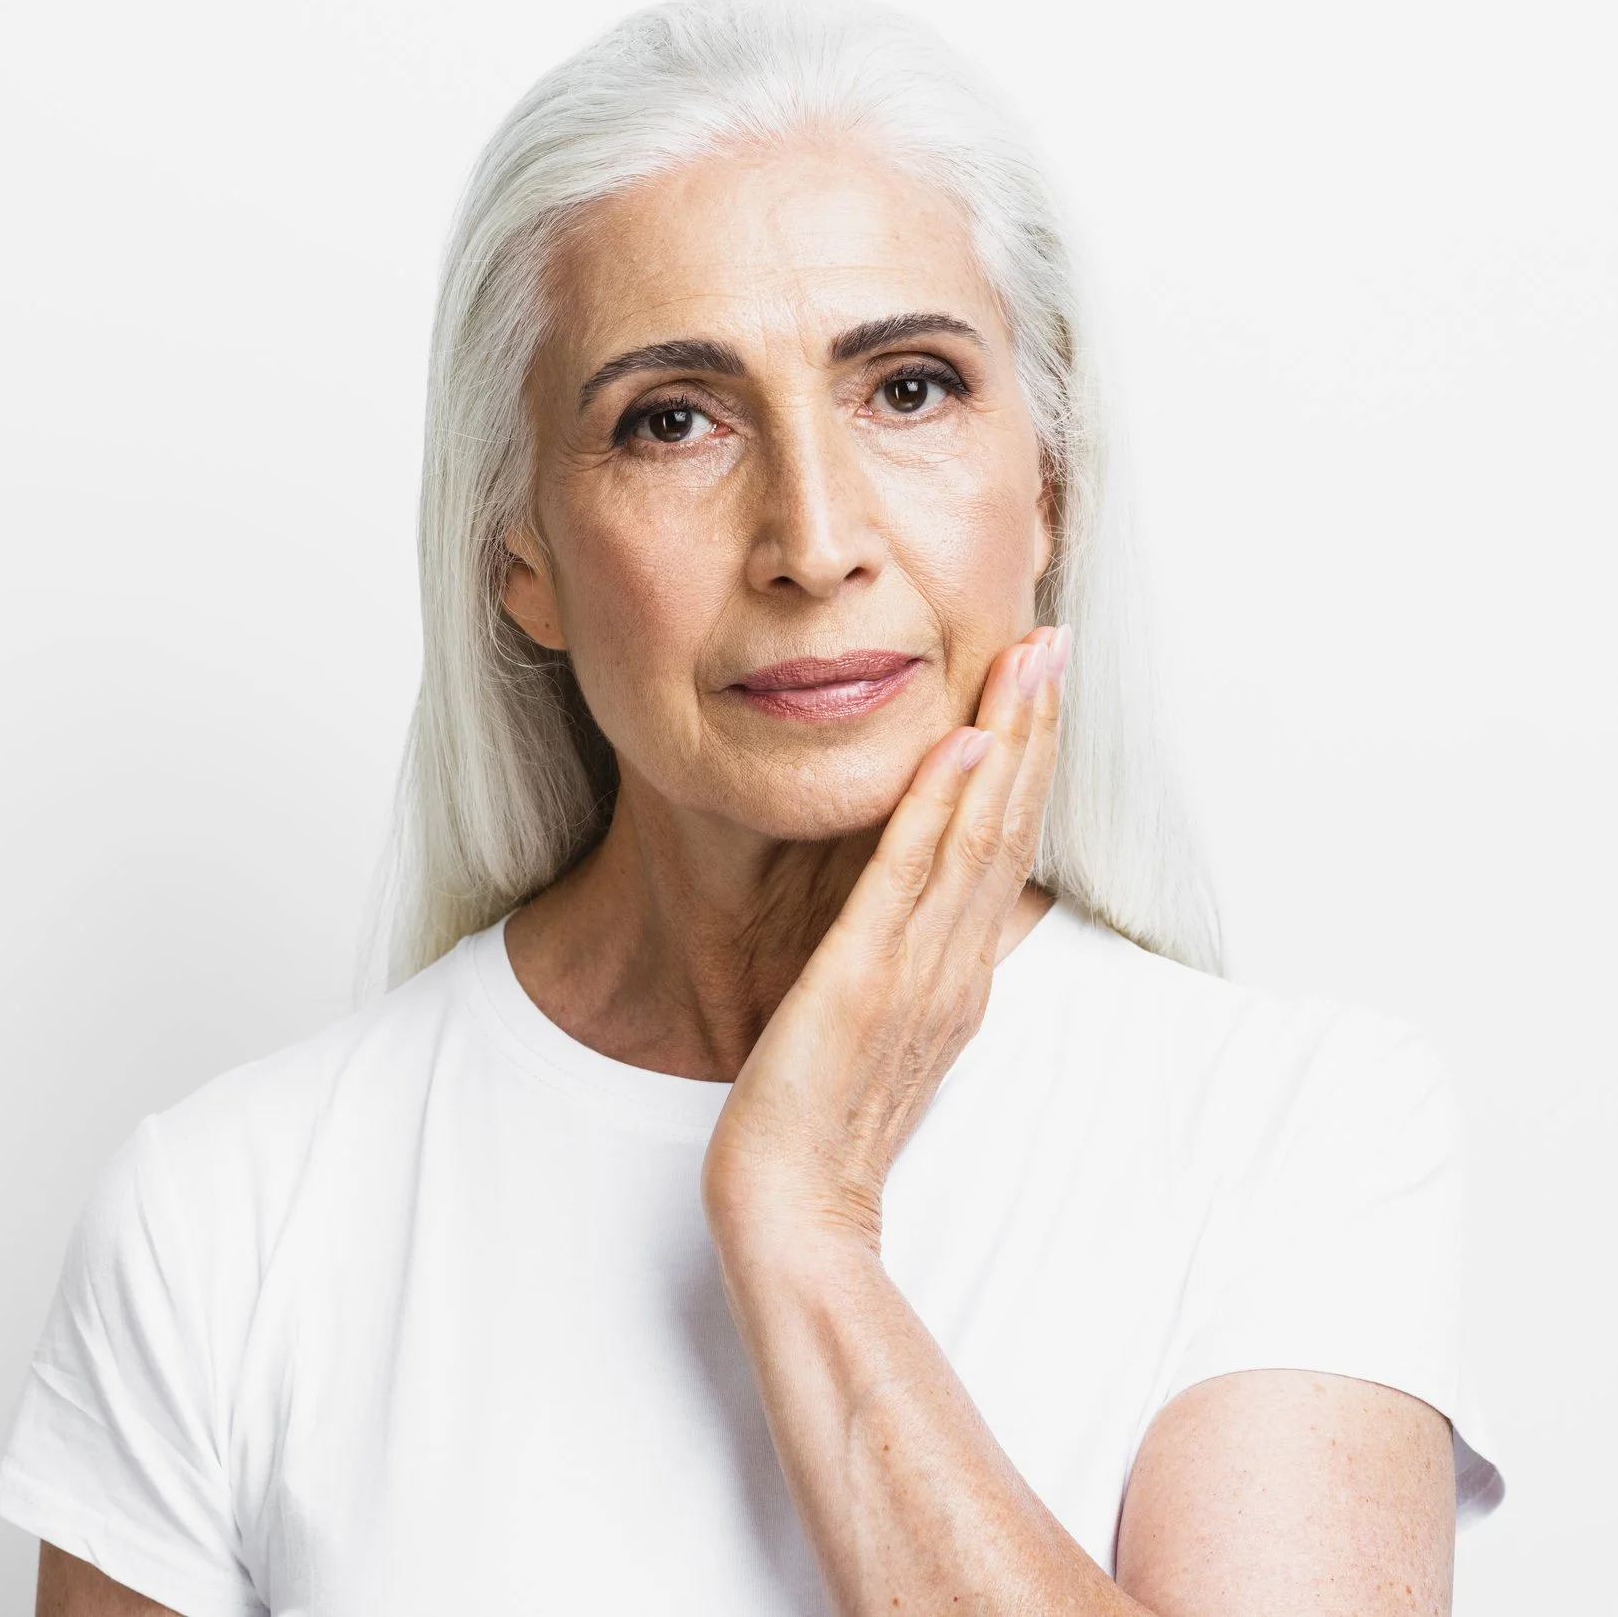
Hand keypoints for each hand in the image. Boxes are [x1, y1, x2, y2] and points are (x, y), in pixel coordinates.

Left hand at [702, 623, 1070, 1258]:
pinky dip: (934, 811)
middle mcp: (954, 966)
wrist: (793, 1209)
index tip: (1038, 681)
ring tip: (1024, 659)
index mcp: (958, 975)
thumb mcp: (877, 1031)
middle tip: (1052, 637)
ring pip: (976, 837)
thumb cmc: (822, 1126)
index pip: (1004, 846)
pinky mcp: (862, 983)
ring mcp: (916, 973)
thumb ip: (904, 970)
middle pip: (1008, 824)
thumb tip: (918, 918)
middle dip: (1033, 726)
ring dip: (1004, 742)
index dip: (1028, 760)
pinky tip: (955, 746)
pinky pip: (906, 882)